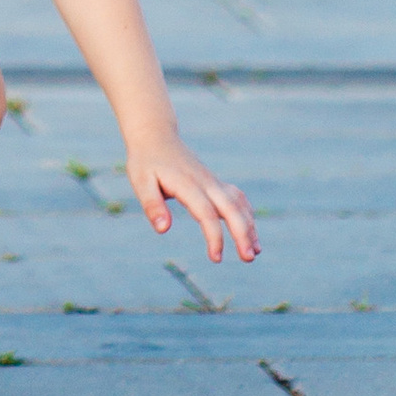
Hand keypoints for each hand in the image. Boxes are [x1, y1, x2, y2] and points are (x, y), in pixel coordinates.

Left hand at [123, 131, 258, 265]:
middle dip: (243, 233)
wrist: (156, 136)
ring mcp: (213, 181)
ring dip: (249, 226)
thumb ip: (152, 205)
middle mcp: (205, 182)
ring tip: (255, 252)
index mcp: (187, 184)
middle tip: (248, 258)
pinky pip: (237, 197)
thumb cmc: (146, 162)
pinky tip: (251, 232)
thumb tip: (163, 230)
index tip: (216, 258)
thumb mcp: (140, 181)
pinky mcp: (215, 182)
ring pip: (238, 203)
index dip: (214, 236)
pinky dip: (247, 214)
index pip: (206, 213)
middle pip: (231, 208)